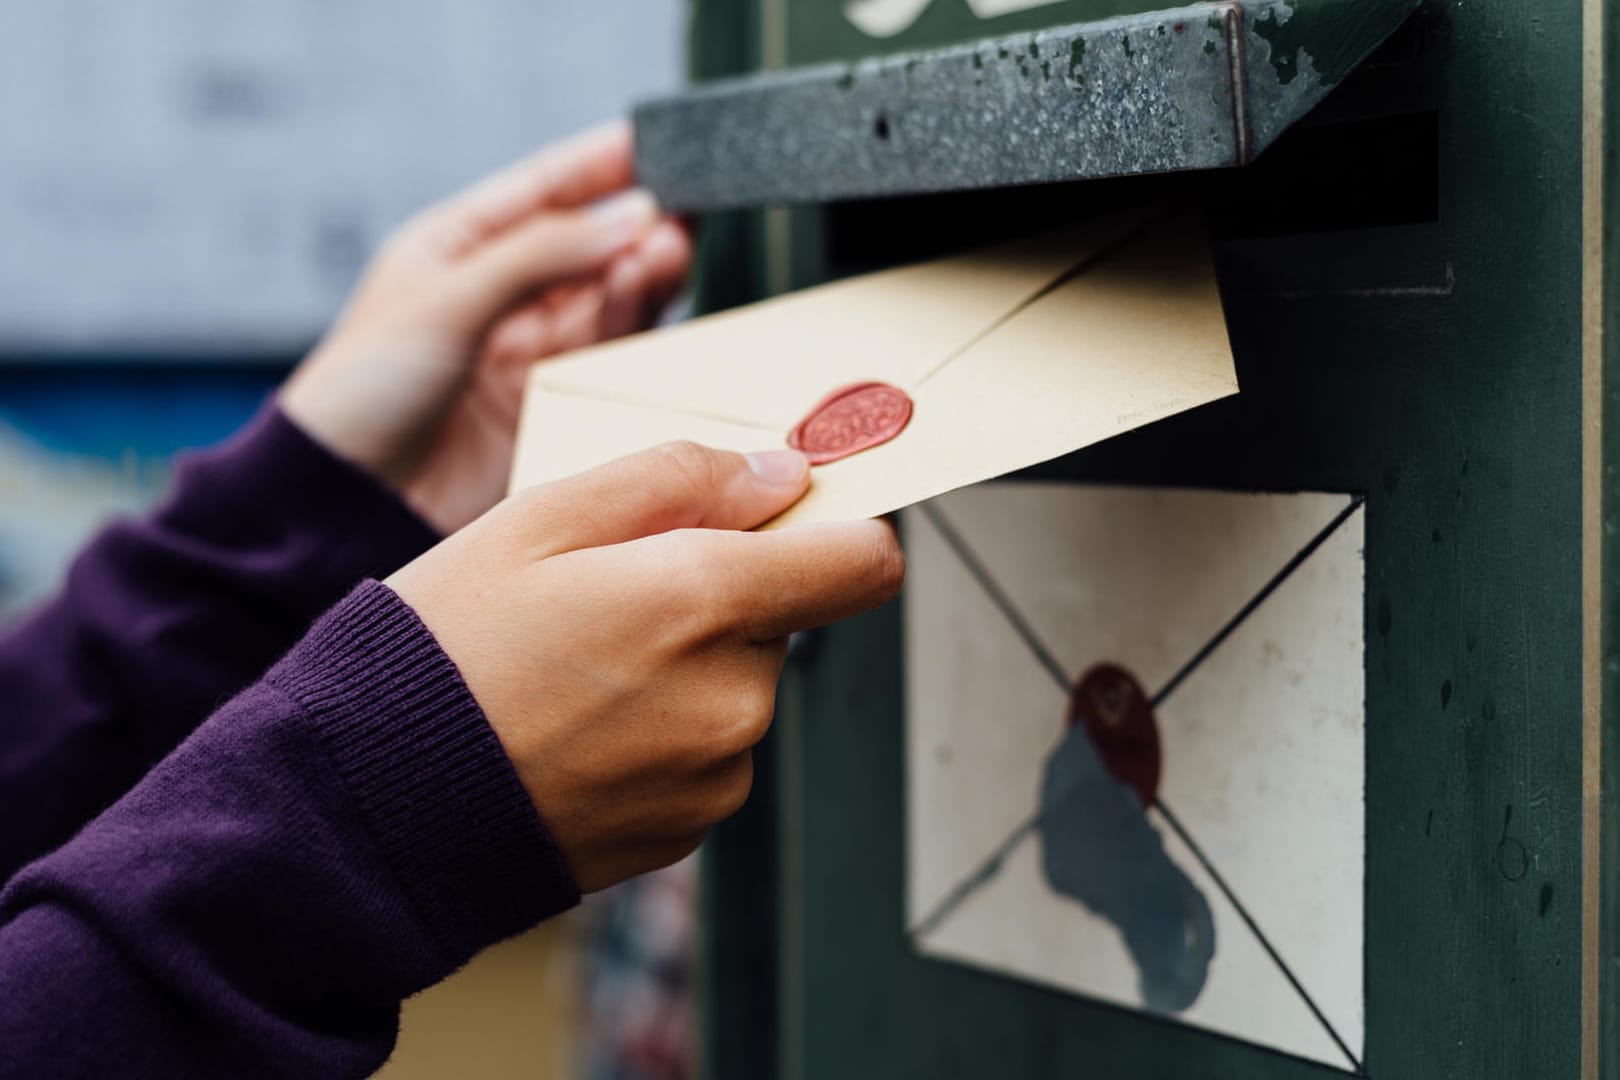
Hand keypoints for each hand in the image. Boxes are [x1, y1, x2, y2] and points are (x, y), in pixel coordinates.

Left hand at [281, 124, 691, 533]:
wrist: (348, 499)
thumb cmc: (361, 392)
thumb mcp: (446, 300)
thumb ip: (539, 255)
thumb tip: (628, 218)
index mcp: (454, 250)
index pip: (539, 190)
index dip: (595, 165)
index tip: (654, 142)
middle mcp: (497, 295)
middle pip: (583, 246)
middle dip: (632, 225)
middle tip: (679, 212)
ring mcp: (525, 351)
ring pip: (602, 298)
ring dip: (639, 273)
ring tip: (670, 252)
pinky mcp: (547, 404)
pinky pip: (604, 353)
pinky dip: (633, 325)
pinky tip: (649, 297)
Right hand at [387, 442, 904, 891]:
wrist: (371, 806)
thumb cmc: (442, 651)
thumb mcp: (541, 517)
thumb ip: (679, 478)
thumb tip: (778, 476)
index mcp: (703, 602)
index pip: (865, 563)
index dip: (838, 531)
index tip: (790, 523)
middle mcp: (731, 699)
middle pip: (785, 619)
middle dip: (721, 596)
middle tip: (610, 597)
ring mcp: (713, 775)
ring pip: (740, 686)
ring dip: (688, 667)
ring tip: (578, 670)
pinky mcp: (686, 829)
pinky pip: (706, 753)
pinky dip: (662, 732)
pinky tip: (578, 728)